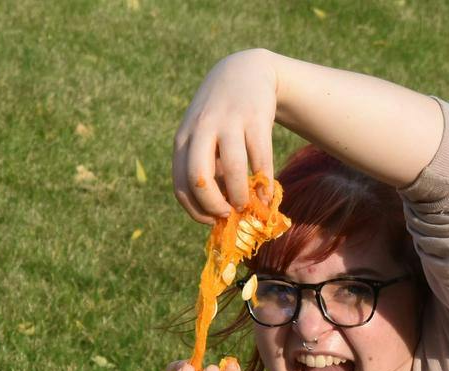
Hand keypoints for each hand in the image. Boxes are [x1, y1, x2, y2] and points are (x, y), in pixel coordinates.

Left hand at [171, 49, 281, 221]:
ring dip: (240, 195)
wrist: (245, 71)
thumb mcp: (202, 137)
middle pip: (199, 178)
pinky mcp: (256, 116)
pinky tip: (267, 192)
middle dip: (213, 205)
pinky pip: (260, 157)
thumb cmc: (220, 116)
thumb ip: (205, 168)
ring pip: (232, 169)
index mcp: (183, 140)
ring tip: (247, 205)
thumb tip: (217, 211)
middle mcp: (202, 129)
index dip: (195, 210)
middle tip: (227, 215)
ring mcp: (229, 121)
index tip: (211, 220)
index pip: (181, 184)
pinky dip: (264, 180)